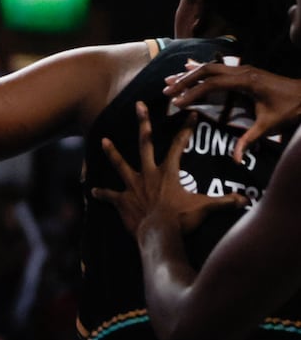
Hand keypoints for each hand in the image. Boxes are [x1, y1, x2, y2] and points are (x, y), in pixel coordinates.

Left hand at [91, 101, 247, 234]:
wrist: (158, 234)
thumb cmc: (181, 219)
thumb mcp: (205, 208)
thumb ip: (225, 202)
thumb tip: (246, 201)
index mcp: (168, 172)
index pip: (179, 145)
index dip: (186, 129)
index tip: (190, 113)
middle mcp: (148, 174)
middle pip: (144, 143)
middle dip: (142, 123)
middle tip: (138, 105)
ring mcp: (132, 186)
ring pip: (120, 164)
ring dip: (112, 152)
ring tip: (103, 140)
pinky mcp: (121, 200)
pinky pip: (109, 196)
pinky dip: (102, 193)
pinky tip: (92, 190)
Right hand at [164, 58, 300, 163]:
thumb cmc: (290, 110)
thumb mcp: (270, 126)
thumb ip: (249, 140)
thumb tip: (236, 160)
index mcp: (247, 81)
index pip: (212, 83)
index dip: (192, 93)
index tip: (176, 102)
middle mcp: (244, 71)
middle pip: (207, 70)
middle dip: (185, 80)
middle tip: (166, 90)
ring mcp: (245, 68)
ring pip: (211, 66)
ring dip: (190, 73)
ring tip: (170, 80)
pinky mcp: (246, 71)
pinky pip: (219, 66)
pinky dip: (201, 69)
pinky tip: (189, 67)